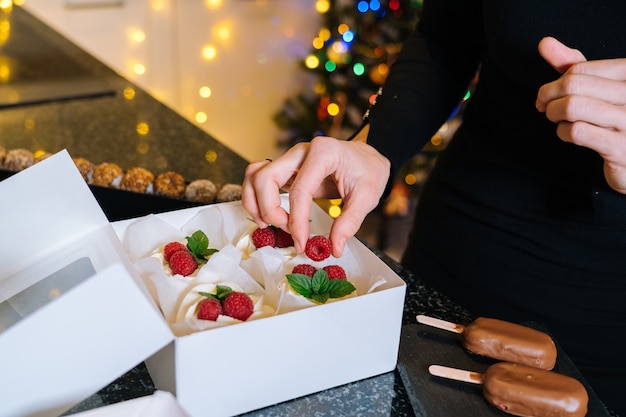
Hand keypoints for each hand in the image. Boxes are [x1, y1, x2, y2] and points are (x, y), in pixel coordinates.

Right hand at [242, 135, 389, 256]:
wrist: (366, 157)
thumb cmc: (368, 170)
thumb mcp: (367, 196)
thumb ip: (349, 223)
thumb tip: (334, 247)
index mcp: (323, 153)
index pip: (300, 189)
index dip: (296, 220)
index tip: (301, 242)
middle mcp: (300, 152)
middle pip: (265, 177)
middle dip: (269, 209)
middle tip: (286, 230)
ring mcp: (290, 159)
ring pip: (255, 174)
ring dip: (255, 202)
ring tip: (269, 224)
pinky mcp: (286, 169)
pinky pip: (259, 178)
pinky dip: (256, 197)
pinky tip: (267, 215)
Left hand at [536, 36, 625, 193]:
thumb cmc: (613, 117)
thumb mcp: (598, 86)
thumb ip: (573, 65)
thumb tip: (544, 43)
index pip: (579, 70)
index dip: (555, 82)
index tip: (547, 95)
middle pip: (573, 86)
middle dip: (548, 96)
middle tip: (543, 107)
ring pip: (573, 106)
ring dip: (554, 114)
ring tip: (556, 119)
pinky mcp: (620, 147)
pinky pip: (577, 131)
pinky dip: (563, 132)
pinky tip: (568, 134)